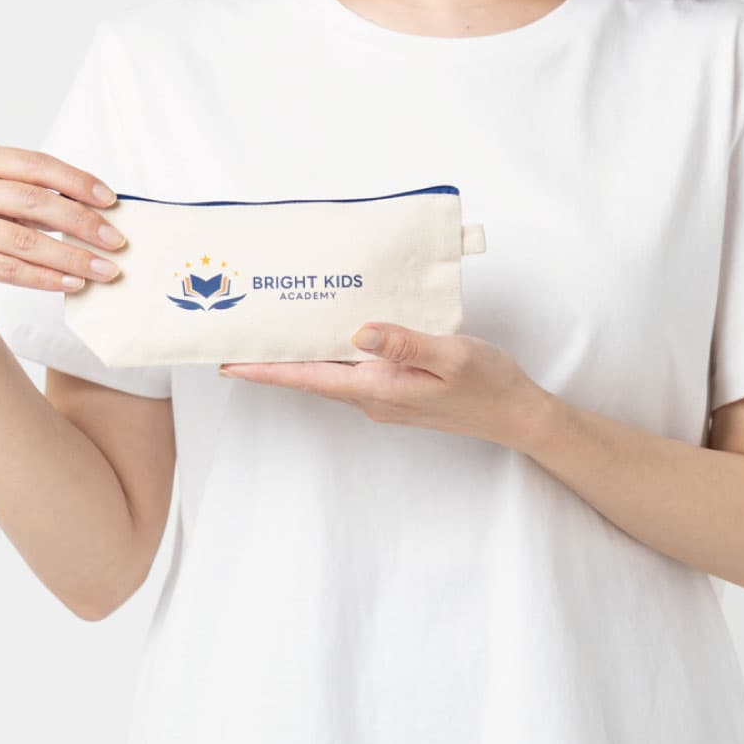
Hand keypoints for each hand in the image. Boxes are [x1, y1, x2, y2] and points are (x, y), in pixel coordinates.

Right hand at [0, 141, 128, 313]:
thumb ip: (33, 192)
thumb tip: (99, 208)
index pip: (36, 164)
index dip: (77, 181)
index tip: (111, 200)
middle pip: (34, 202)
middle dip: (82, 222)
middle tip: (116, 241)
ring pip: (25, 241)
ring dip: (72, 257)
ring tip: (105, 269)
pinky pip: (10, 269)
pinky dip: (47, 278)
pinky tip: (74, 283)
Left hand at [217, 322, 550, 450]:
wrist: (516, 415)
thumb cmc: (488, 384)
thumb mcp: (453, 356)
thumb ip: (406, 343)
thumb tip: (358, 332)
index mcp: (378, 388)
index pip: (309, 378)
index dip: (266, 370)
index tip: (227, 362)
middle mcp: (372, 396)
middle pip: (310, 375)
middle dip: (271, 359)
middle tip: (236, 334)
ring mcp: (382, 395)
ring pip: (328, 371)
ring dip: (298, 354)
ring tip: (268, 329)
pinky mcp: (395, 389)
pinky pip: (350, 369)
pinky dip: (328, 352)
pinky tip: (327, 331)